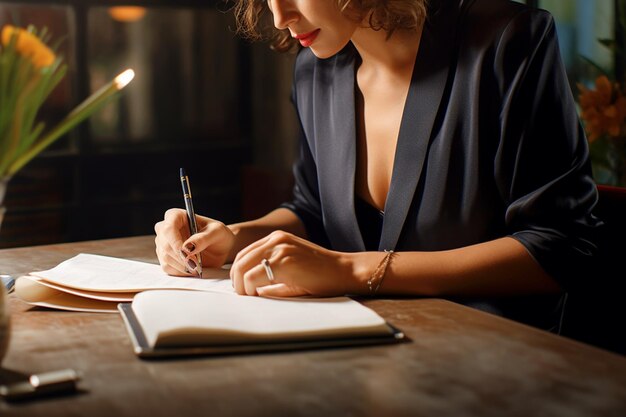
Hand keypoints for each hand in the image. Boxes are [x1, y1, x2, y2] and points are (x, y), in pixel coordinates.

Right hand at [154, 208, 234, 275]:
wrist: (220, 248)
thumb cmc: (218, 235)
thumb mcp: (217, 232)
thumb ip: (203, 238)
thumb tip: (187, 247)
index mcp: (176, 216)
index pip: (168, 228)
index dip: (175, 242)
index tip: (187, 254)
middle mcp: (165, 229)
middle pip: (165, 245)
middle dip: (182, 257)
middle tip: (197, 265)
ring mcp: (163, 244)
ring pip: (166, 258)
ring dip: (182, 266)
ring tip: (198, 267)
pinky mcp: (166, 258)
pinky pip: (168, 268)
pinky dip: (181, 271)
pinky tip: (192, 269)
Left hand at [230, 230, 353, 296]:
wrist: (344, 271)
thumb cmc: (322, 276)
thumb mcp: (292, 270)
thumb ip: (272, 275)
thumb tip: (252, 290)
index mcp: (277, 239)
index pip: (245, 253)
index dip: (239, 273)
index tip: (244, 289)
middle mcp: (276, 239)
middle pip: (240, 260)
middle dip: (237, 281)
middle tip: (243, 296)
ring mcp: (279, 248)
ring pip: (243, 268)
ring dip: (242, 286)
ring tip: (251, 297)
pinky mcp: (283, 260)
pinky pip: (253, 276)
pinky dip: (251, 289)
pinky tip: (259, 295)